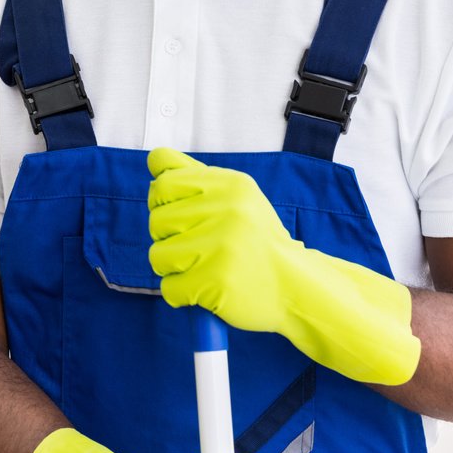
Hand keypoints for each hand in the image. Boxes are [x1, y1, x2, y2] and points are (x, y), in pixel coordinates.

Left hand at [147, 147, 419, 385]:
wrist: (297, 288)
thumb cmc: (258, 242)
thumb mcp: (237, 198)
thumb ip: (194, 176)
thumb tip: (154, 158)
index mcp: (230, 185)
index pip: (163, 183)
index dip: (164, 204)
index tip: (184, 218)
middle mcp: (226, 210)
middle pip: (156, 221)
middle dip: (170, 238)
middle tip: (202, 248)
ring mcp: (220, 246)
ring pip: (158, 255)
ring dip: (175, 269)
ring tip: (205, 268)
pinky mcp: (215, 281)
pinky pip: (169, 288)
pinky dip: (183, 294)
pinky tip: (207, 289)